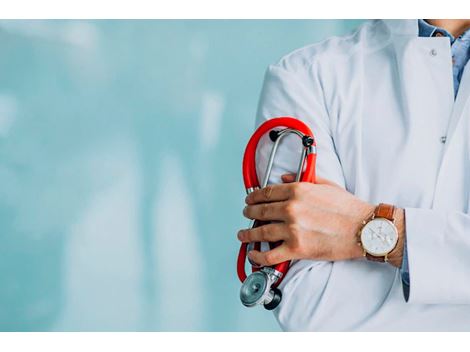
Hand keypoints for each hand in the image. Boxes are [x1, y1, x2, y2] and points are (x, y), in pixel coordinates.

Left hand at [237, 174, 374, 265]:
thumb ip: (303, 179)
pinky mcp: (296, 249)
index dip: (254, 197)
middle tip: (246, 214)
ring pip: (260, 232)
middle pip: (260, 211)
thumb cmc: (348, 208)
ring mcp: (292, 230)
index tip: (250, 199)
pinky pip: (270, 255)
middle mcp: (291, 209)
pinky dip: (258, 256)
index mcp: (298, 191)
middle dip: (249, 212)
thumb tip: (285, 178)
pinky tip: (253, 255)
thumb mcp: (326, 185)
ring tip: (243, 234)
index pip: (267, 193)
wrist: (364, 229)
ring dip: (248, 234)